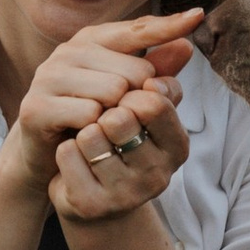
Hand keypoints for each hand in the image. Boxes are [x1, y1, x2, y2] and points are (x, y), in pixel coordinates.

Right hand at [8, 11, 200, 186]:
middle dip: (138, 99)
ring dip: (116, 116)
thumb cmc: (92, 118)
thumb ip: (156, 72)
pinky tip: (85, 135)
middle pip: (134, 71)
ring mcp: (49, 76)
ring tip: (102, 125)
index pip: (138, 30)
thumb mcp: (128, 95)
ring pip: (113, 92)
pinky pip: (89, 115)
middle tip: (120, 116)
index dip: (168, 26)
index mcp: (92, 40)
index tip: (199, 15)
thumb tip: (186, 46)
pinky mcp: (37, 105)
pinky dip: (96, 131)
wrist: (46, 156)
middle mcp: (68, 51)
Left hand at [48, 71, 189, 221]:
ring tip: (89, 142)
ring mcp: (126, 194)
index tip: (123, 95)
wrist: (89, 190)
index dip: (128, 89)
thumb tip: (185, 44)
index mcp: (177, 146)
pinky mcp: (92, 205)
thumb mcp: (143, 106)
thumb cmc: (117, 138)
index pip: (153, 101)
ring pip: (90, 136)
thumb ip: (161, 73)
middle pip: (118, 118)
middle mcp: (158, 175)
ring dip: (82, 129)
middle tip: (102, 120)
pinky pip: (67, 156)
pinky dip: (65, 150)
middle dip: (102, 108)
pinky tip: (74, 159)